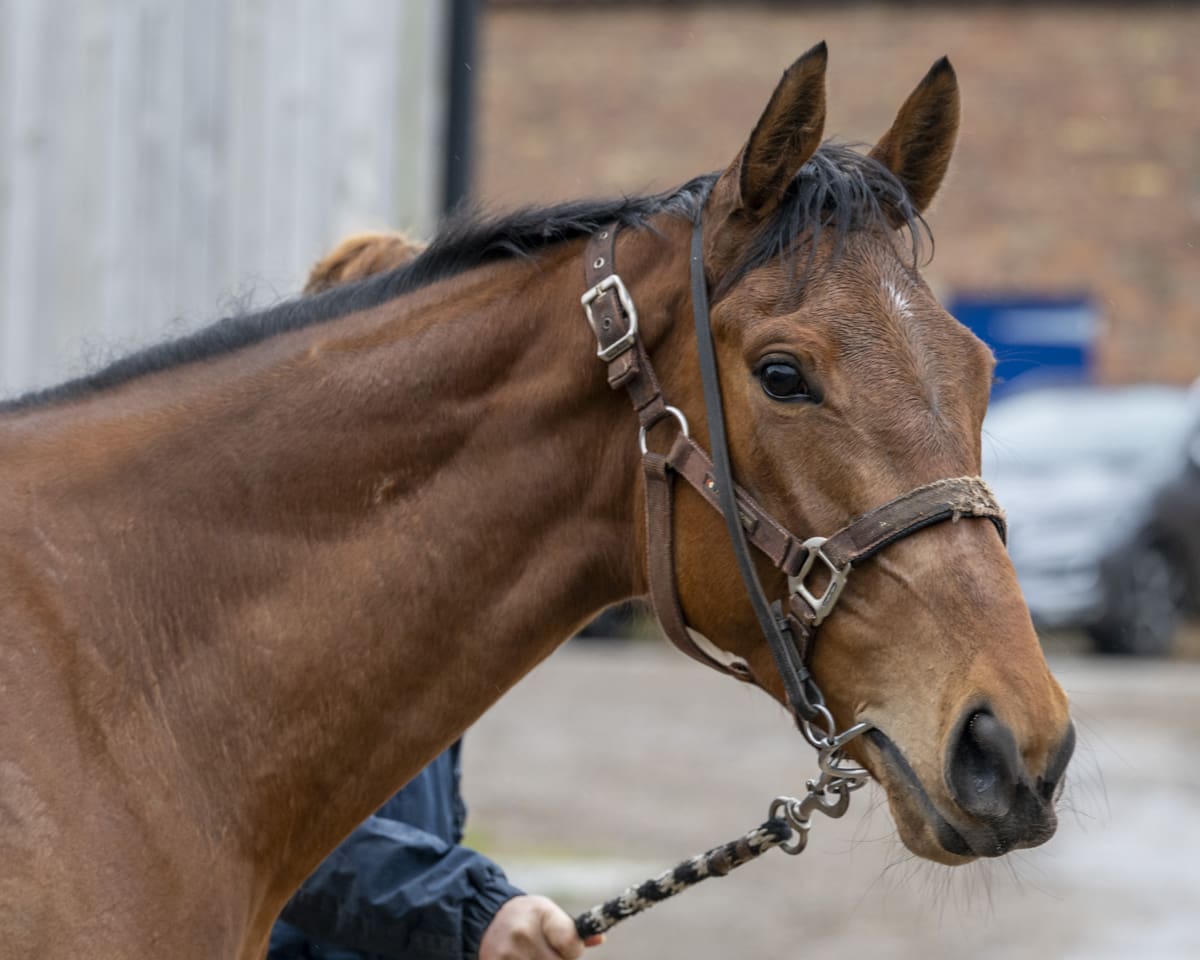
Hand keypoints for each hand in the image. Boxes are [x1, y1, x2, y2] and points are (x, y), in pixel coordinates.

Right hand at [478, 894, 604, 959]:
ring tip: (533, 955)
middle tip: (548, 952)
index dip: (574, 950)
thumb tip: (599, 938)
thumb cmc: (528, 918)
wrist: (487, 919)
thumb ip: (572, 930)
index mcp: (541, 914)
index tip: (569, 948)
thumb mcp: (550, 914)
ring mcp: (508, 954)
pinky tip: (523, 958)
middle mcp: (523, 933)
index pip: (572, 944)